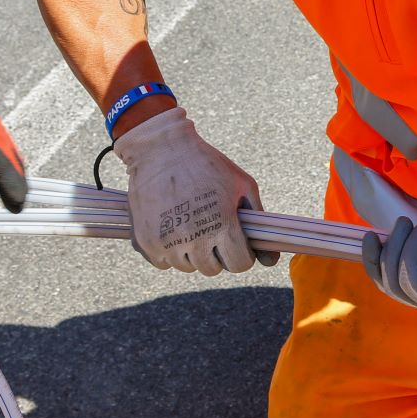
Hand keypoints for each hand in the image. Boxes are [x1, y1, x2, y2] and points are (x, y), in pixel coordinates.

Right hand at [113, 106, 276, 274]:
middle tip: (211, 228)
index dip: (242, 254)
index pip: (239, 264)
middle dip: (216, 253)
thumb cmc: (207, 164)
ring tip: (190, 225)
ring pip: (188, 266)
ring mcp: (168, 242)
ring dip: (192, 253)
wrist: (160, 149)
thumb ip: (257, 221)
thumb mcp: (242, 185)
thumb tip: (270, 261)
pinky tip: (171, 227)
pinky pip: (164, 263)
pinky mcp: (146, 242)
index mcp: (222, 225)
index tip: (235, 241)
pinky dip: (169, 251)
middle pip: (213, 269)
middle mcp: (194, 238)